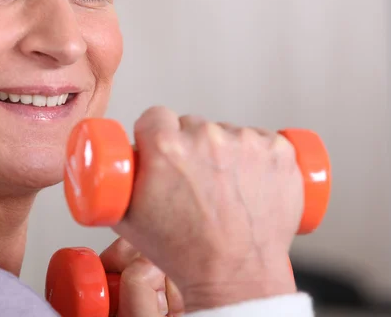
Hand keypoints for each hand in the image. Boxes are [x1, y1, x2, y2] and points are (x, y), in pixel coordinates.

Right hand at [112, 106, 303, 311]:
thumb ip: (113, 180)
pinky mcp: (279, 150)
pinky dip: (256, 157)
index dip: (155, 134)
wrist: (236, 275)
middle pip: (191, 124)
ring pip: (226, 132)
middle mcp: (207, 138)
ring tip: (224, 189)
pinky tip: (249, 183)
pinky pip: (260, 139)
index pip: (155, 116)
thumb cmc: (184, 252)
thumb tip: (110, 160)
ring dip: (224, 152)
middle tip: (194, 181)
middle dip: (189, 146)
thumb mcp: (125, 218)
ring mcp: (247, 143)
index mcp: (166, 148)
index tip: (162, 151)